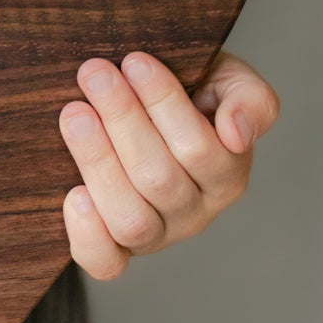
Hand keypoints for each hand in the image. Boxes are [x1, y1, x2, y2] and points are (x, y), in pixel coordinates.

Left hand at [58, 48, 279, 279]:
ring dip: (98, 162)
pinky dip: (88, 234)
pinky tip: (73, 194)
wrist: (140, 103)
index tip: (134, 60)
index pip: (199, 148)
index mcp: (228, 173)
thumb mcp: (228, 81)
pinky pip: (106, 261)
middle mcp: (196, 212)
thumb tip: (236, 132)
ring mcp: (157, 234)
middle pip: (159, 179)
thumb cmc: (189, 90)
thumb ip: (249, 99)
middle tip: (94, 73)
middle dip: (123, 119)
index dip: (163, 104)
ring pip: (132, 218)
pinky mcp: (118, 249)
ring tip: (75, 114)